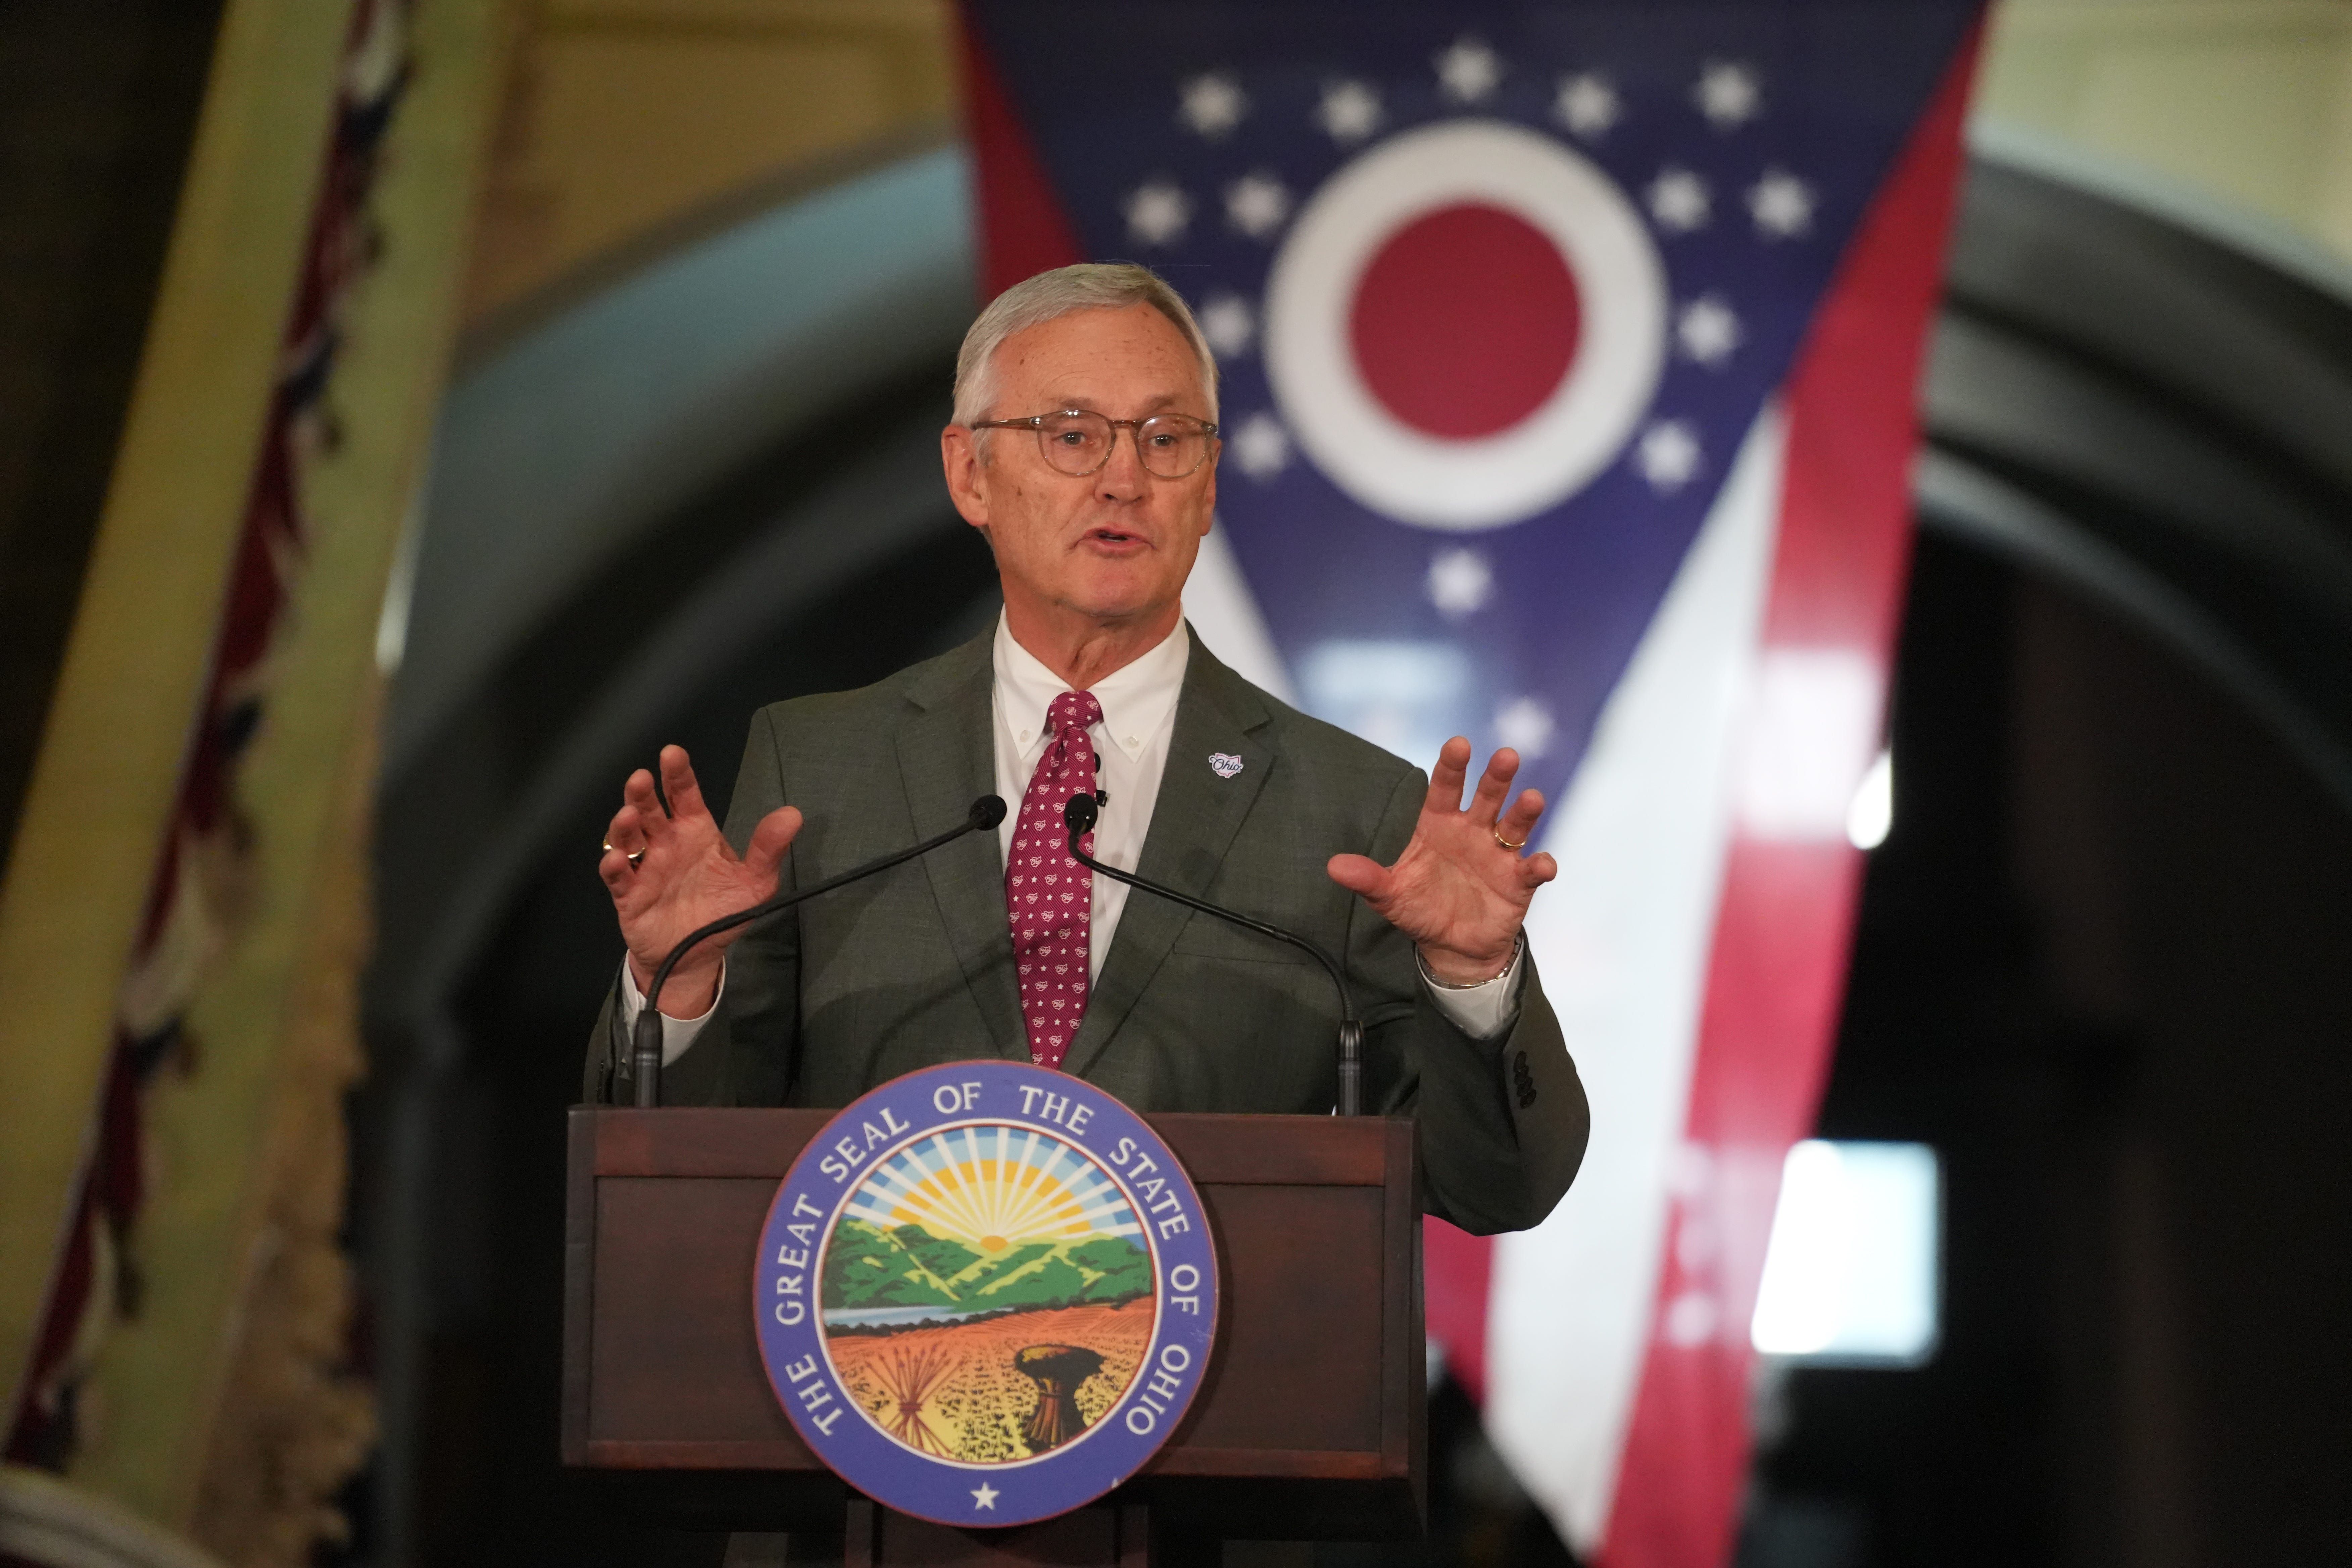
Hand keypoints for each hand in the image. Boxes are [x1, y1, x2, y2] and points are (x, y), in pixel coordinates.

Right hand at [601, 745, 800, 1016]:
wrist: (696, 955)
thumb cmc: (722, 910)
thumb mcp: (755, 882)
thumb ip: (769, 849)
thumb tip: (793, 814)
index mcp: (694, 831)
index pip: (684, 794)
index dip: (678, 774)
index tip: (673, 754)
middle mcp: (666, 842)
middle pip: (650, 809)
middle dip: (642, 792)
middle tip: (642, 778)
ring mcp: (645, 867)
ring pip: (628, 837)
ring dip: (625, 824)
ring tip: (629, 815)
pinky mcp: (629, 894)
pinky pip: (618, 877)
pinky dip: (614, 866)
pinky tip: (618, 859)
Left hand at [1326, 738, 1557, 985]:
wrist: (1453, 946)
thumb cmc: (1421, 909)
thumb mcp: (1390, 895)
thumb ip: (1368, 879)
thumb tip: (1333, 866)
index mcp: (1439, 826)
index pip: (1445, 789)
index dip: (1452, 767)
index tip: (1458, 744)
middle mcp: (1473, 832)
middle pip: (1487, 797)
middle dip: (1496, 777)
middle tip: (1506, 756)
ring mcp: (1499, 854)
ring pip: (1515, 825)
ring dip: (1524, 811)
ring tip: (1532, 798)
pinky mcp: (1518, 881)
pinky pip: (1532, 869)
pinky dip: (1540, 866)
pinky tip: (1543, 865)